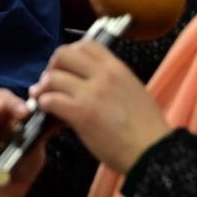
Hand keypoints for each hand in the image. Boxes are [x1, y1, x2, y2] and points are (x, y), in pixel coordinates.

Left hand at [30, 41, 170, 173]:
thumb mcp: (133, 90)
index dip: (70, 53)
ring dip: (43, 87)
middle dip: (52, 67)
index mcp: (117, 68)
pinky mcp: (80, 113)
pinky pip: (50, 100)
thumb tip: (86, 79)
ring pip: (52, 78)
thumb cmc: (146, 127)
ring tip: (43, 97)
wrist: (152, 151)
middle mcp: (103, 75)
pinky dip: (43, 104)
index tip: (66, 66)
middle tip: (51, 81)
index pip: (85, 44)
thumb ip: (111, 80)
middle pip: (63, 55)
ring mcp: (91, 93)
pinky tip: (47, 110)